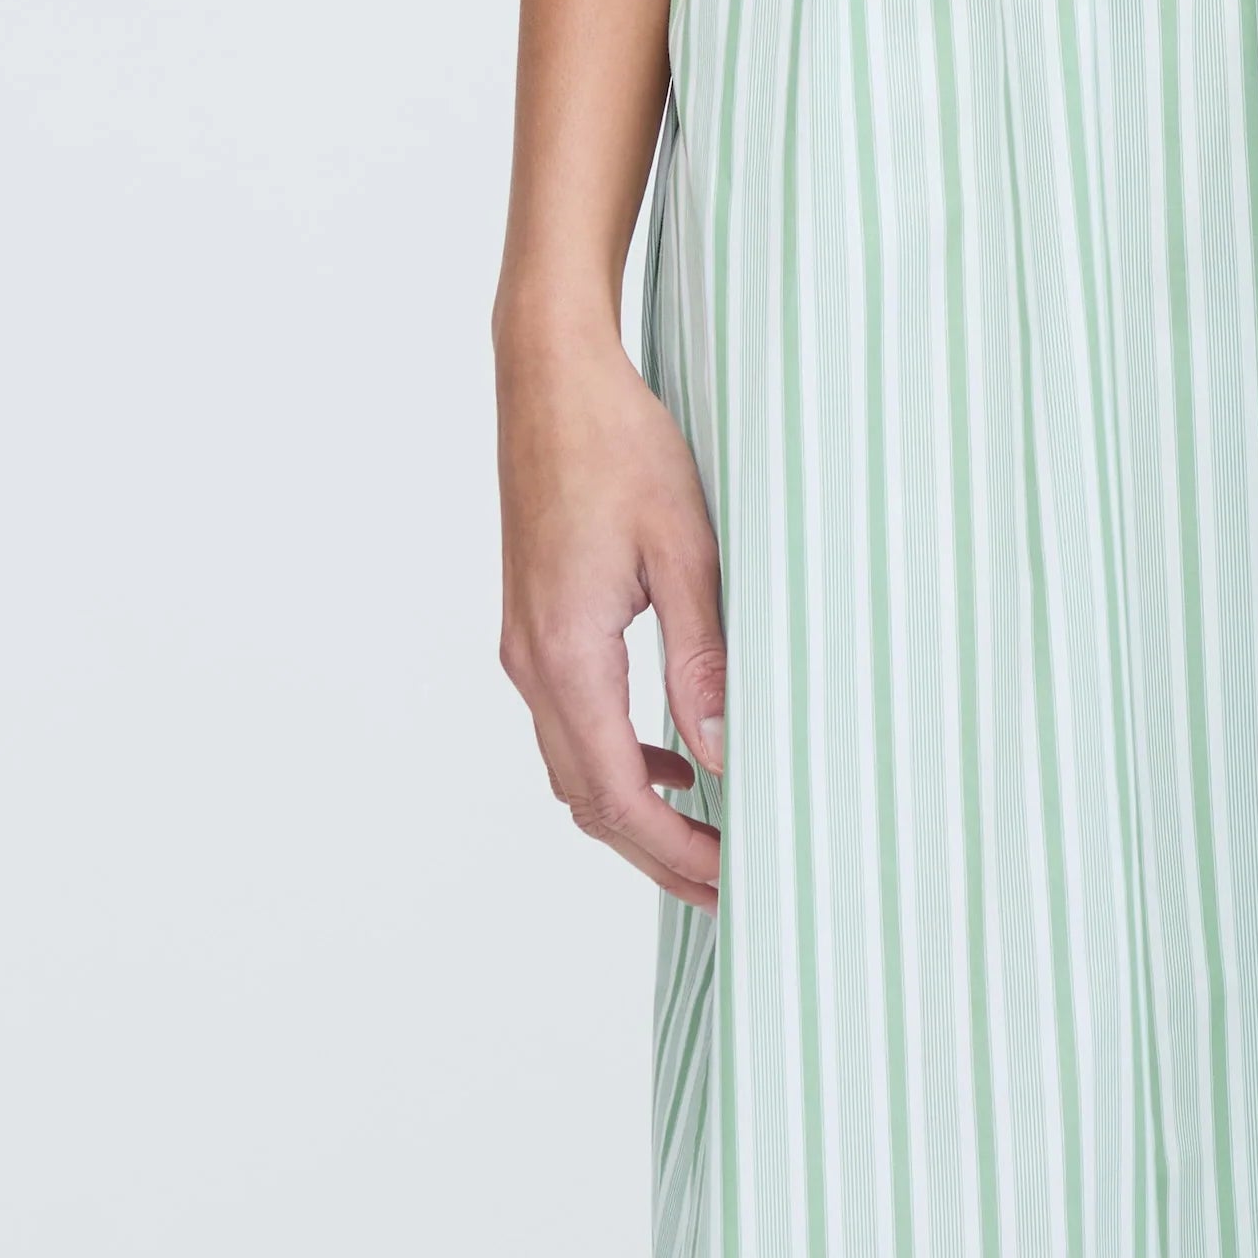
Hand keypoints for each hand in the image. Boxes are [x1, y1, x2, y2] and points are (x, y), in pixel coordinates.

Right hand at [498, 331, 729, 908]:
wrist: (550, 377)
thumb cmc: (619, 445)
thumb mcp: (684, 545)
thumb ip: (703, 653)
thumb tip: (722, 752)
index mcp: (566, 653)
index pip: (616, 795)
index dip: (674, 851)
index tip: (733, 877)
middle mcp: (532, 663)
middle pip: (587, 799)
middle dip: (658, 851)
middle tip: (730, 880)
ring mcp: (524, 646)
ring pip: (573, 766)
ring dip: (636, 807)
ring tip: (709, 830)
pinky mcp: (533, 623)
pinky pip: (570, 721)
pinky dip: (617, 757)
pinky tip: (672, 749)